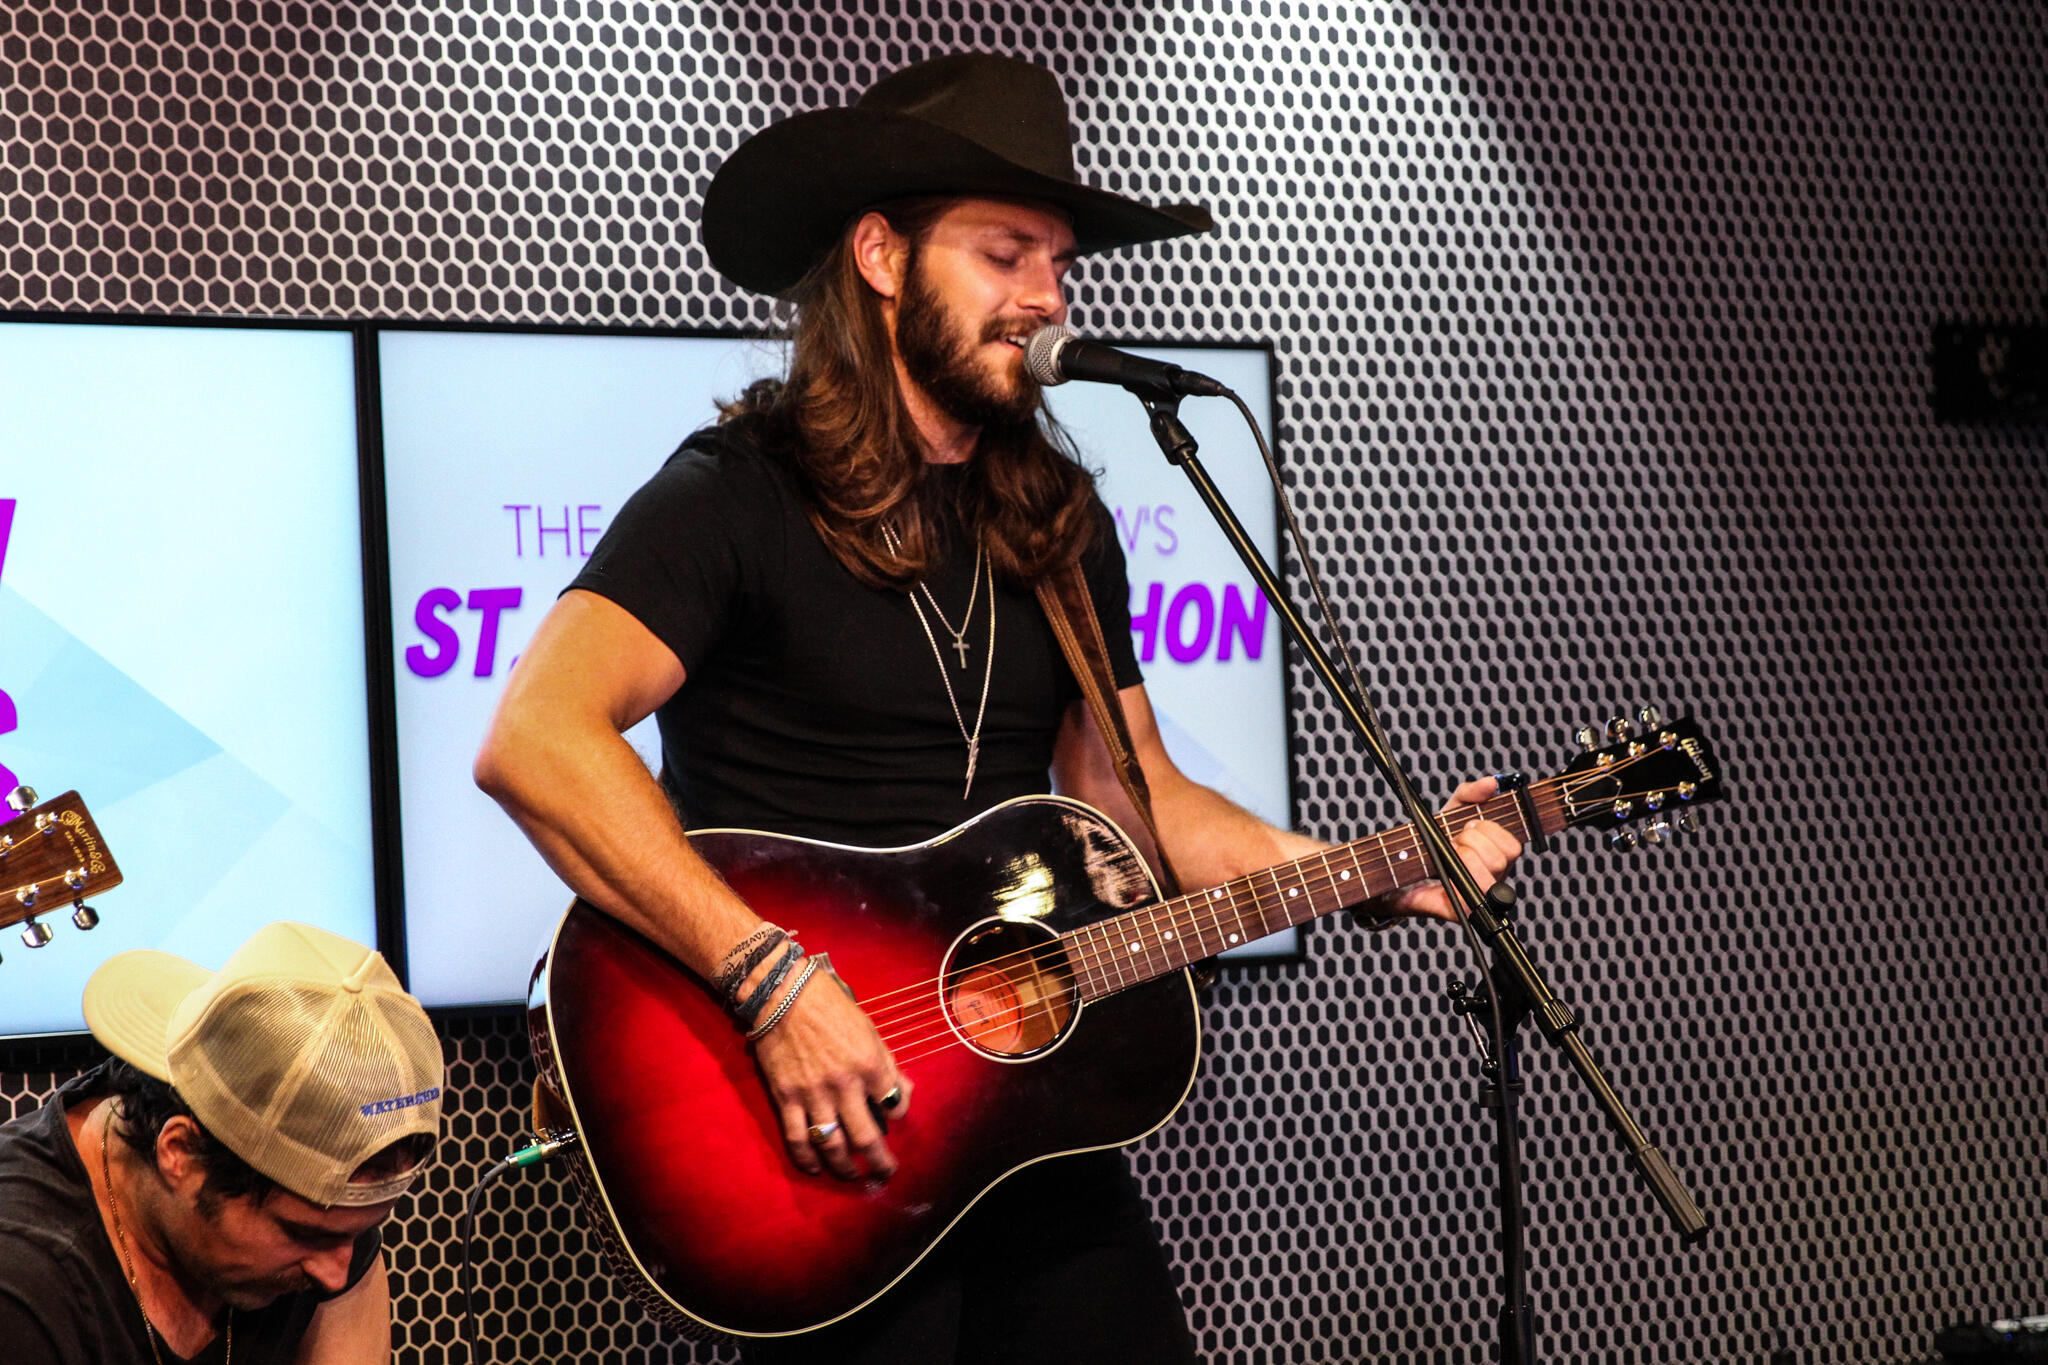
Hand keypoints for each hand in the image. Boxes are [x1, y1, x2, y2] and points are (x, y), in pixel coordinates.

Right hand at [751, 966, 912, 1180]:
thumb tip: (903, 1090)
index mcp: (868, 1063)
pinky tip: (815, 1168)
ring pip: (832, 1145)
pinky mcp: (786, 1097)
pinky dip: (806, 1159)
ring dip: (845, 1168)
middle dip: (880, 1162)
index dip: (898, 1113)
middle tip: (885, 1173)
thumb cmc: (829, 1005)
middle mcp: (844, 1084)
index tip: (893, 1115)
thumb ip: (886, 1062)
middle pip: (867, 1137)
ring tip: (852, 1176)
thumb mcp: (868, 1028)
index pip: (894, 1103)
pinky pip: (797, 1138)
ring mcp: (813, 1094)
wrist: (782, 993)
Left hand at [1369, 775, 1523, 925]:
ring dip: (1464, 856)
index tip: (1469, 826)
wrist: (1398, 866)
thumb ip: (1470, 793)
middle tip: (1455, 839)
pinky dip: (1454, 883)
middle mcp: (1493, 878)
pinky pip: (1468, 901)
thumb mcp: (1450, 809)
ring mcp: (1478, 897)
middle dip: (1473, 841)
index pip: (1512, 847)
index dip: (1491, 831)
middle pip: (1501, 860)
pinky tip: (1443, 875)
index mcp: (1496, 857)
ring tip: (1449, 853)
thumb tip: (1491, 783)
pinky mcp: (1460, 911)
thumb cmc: (1431, 839)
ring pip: (1488, 877)